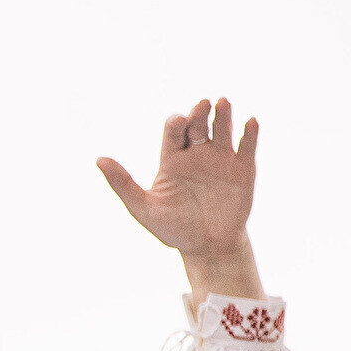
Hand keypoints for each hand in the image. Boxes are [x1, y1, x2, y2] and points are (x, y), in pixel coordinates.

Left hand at [96, 98, 264, 297]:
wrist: (207, 247)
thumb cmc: (172, 229)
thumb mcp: (143, 208)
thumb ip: (122, 184)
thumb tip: (99, 159)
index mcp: (172, 159)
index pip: (173, 132)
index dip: (175, 123)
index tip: (178, 121)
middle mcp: (196, 154)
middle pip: (197, 126)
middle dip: (199, 114)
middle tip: (203, 104)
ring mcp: (221, 159)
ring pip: (222, 130)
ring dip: (223, 116)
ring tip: (223, 102)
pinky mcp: (243, 169)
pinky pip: (246, 147)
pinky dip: (249, 134)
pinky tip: (251, 122)